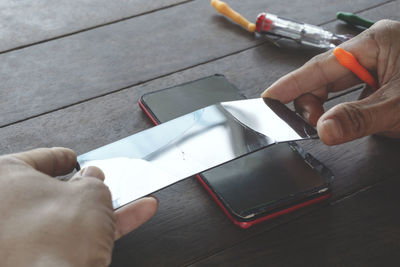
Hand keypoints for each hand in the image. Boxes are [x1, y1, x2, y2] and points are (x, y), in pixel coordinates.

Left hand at [0, 147, 157, 266]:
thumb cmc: (56, 237)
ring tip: (130, 206)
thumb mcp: (91, 192)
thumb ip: (94, 180)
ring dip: (100, 211)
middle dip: (83, 188)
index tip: (73, 159)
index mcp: (4, 179)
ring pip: (64, 217)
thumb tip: (93, 178)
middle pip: (51, 191)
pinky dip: (95, 231)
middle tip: (101, 185)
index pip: (36, 159)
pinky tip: (125, 222)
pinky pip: (67, 238)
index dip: (62, 157)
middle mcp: (3, 209)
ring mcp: (14, 238)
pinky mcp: (31, 260)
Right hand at [262, 19, 399, 144]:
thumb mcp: (396, 106)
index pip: (320, 65)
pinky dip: (344, 113)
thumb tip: (324, 130)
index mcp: (375, 43)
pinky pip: (353, 97)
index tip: (270, 97)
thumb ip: (358, 118)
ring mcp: (379, 67)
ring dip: (329, 111)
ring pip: (338, 90)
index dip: (291, 84)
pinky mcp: (384, 84)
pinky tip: (345, 122)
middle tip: (309, 126)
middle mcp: (374, 52)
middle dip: (312, 104)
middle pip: (325, 78)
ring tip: (328, 127)